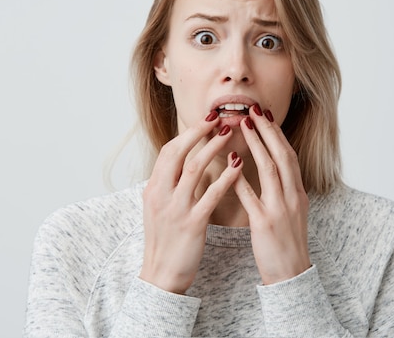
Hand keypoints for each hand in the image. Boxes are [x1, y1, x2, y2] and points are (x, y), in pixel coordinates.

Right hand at [139, 113, 242, 293]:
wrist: (161, 275)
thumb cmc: (165, 239)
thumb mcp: (159, 207)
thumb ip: (169, 184)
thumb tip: (183, 161)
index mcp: (153, 188)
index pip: (168, 151)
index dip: (188, 133)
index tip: (206, 119)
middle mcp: (161, 194)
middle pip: (179, 153)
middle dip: (199, 132)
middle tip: (220, 118)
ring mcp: (176, 208)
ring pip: (194, 169)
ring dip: (213, 148)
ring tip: (230, 133)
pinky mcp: (192, 224)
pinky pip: (210, 196)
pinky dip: (226, 178)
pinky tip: (239, 166)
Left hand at [233, 105, 311, 284]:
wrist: (291, 274)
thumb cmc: (287, 243)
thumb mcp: (292, 212)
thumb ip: (283, 189)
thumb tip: (273, 169)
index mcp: (298, 193)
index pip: (289, 156)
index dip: (277, 134)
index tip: (266, 115)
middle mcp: (292, 196)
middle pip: (282, 155)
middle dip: (269, 130)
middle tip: (255, 109)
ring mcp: (280, 209)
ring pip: (270, 170)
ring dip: (257, 145)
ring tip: (245, 126)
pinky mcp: (265, 224)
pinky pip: (252, 197)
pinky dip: (242, 179)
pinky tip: (230, 165)